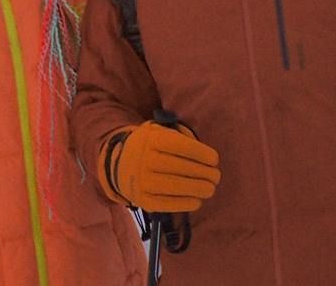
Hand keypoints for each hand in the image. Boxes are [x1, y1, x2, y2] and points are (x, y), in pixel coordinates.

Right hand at [97, 121, 220, 212]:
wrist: (119, 164)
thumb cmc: (149, 146)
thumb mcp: (159, 132)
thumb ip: (180, 137)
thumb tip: (206, 156)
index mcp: (151, 139)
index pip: (180, 146)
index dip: (200, 153)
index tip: (215, 160)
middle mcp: (144, 159)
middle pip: (179, 168)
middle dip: (203, 173)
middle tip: (216, 177)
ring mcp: (141, 181)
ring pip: (174, 186)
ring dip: (197, 189)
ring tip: (210, 189)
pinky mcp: (141, 199)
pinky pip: (165, 204)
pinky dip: (183, 204)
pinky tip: (196, 201)